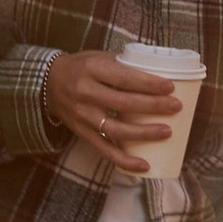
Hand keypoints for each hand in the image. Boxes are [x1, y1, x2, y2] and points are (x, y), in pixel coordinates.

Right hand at [44, 46, 181, 173]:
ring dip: (143, 133)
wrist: (47, 82)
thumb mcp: (99, 56)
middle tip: (175, 106)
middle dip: (153, 106)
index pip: (124, 78)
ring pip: (116, 129)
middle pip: (123, 103)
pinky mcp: (82, 133)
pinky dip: (124, 160)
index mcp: (92, 69)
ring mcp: (83, 116)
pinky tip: (144, 165)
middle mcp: (85, 93)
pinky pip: (104, 150)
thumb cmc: (81, 67)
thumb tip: (161, 69)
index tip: (170, 87)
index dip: (148, 84)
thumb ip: (124, 64)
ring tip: (167, 132)